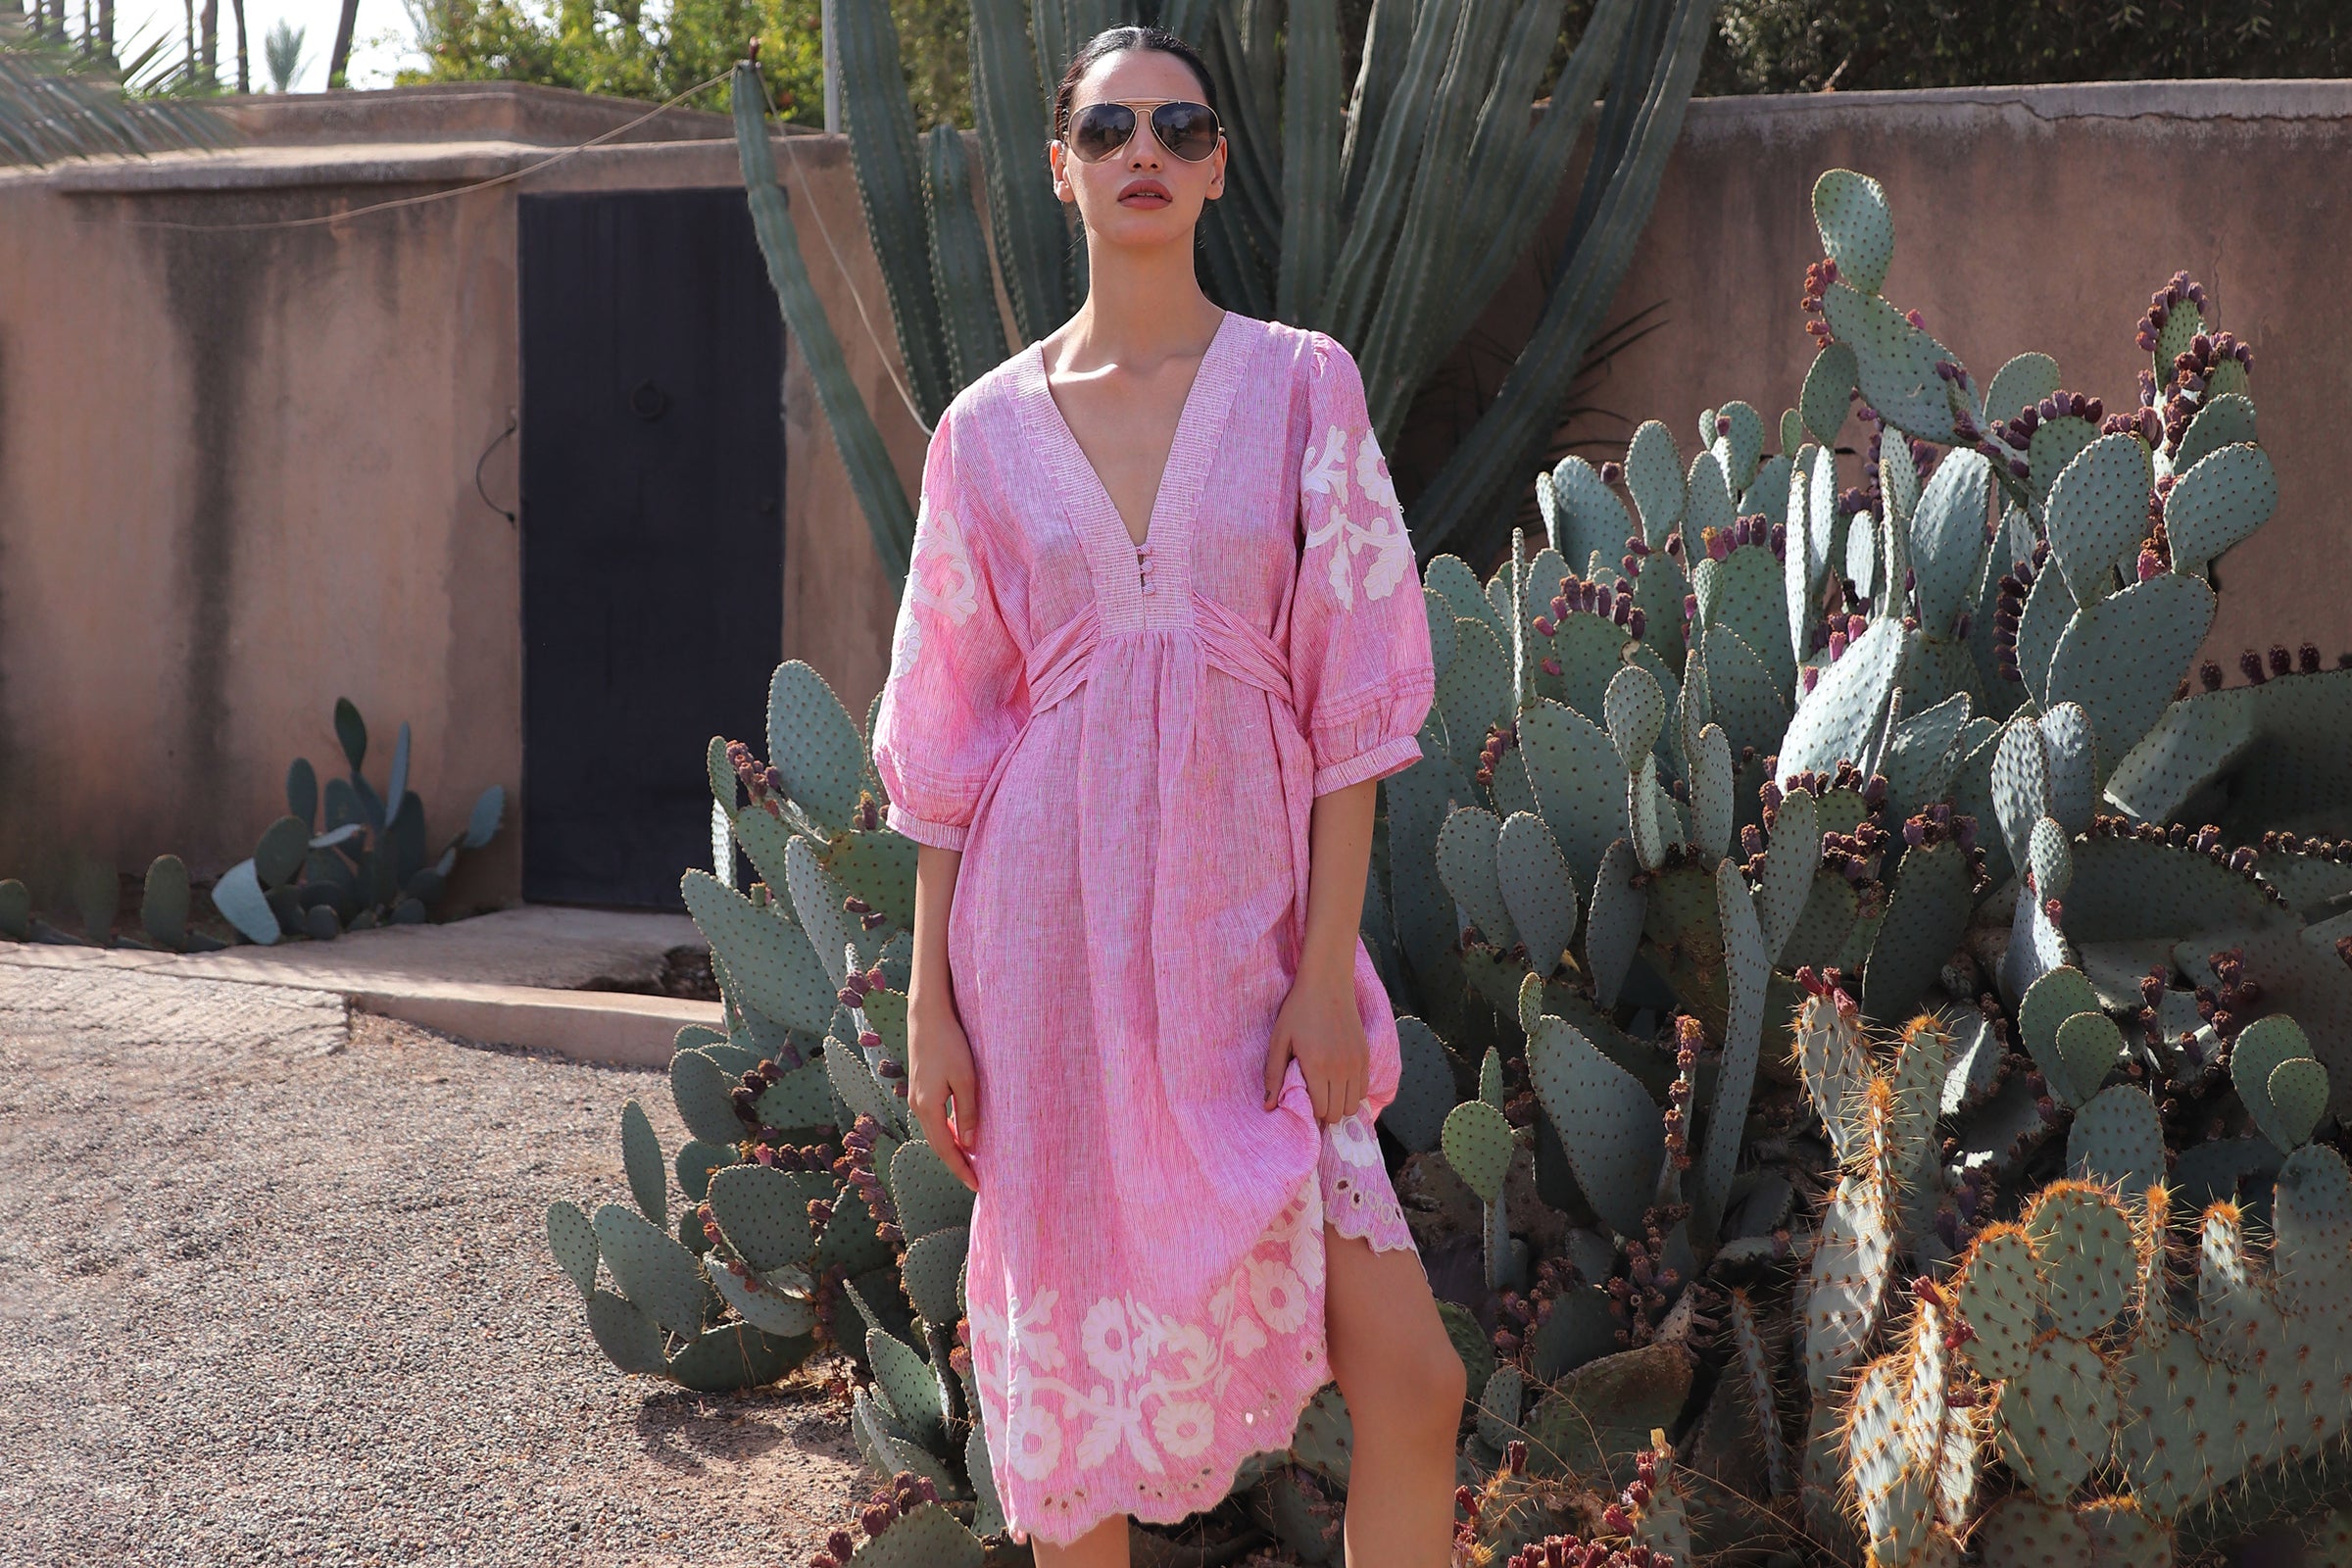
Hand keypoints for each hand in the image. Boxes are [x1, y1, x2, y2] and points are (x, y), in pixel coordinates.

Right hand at [907, 994, 980, 1191]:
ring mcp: (917, 1096)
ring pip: (936, 1131)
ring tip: (972, 1161)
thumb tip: (971, 1145)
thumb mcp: (966, 1079)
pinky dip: (948, 1130)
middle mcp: (917, 1105)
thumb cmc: (949, 1043)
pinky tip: (961, 1132)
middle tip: (977, 1179)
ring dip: (953, 1147)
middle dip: (957, 1163)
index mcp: (928, 1107)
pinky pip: (935, 1118)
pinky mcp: (921, 1086)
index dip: (961, 1169)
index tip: (978, 1186)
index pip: (946, 1149)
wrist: (927, 1014)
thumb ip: (968, 1113)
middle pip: (938, 1143)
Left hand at [1264, 958, 1367, 1127]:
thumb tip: (1268, 1106)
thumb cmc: (1298, 1010)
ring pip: (1354, 1105)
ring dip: (1340, 1105)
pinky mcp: (1365, 1055)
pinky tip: (1339, 1082)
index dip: (1311, 1113)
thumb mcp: (1279, 1040)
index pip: (1321, 1110)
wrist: (1327, 983)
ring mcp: (1356, 1062)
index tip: (1303, 1104)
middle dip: (1325, 1113)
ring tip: (1327, 1093)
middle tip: (1314, 1101)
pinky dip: (1352, 1093)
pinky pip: (1364, 1089)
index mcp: (1317, 1066)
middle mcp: (1340, 1068)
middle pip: (1338, 1113)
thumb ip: (1274, 1075)